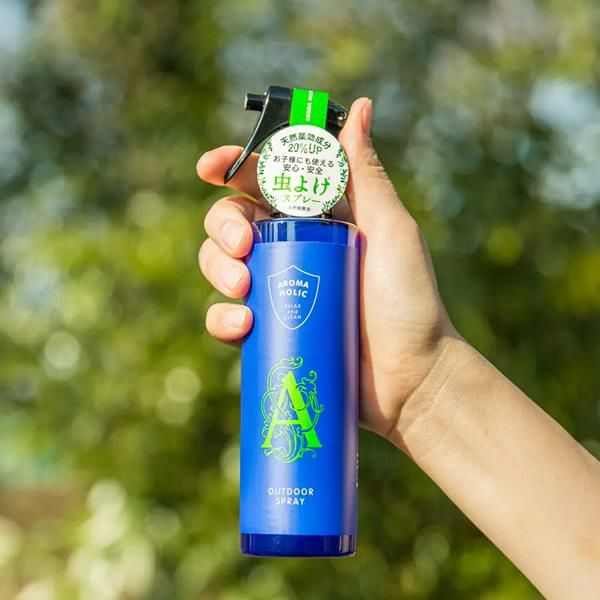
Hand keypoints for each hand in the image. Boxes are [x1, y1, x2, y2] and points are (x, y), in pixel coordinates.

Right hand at [197, 98, 458, 445]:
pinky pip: (226, 317)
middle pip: (233, 220)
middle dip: (223, 225)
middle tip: (241, 245)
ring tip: (242, 289)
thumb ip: (367, 174)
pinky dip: (221, 317)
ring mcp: (277, 290)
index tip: (212, 168)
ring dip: (216, 268)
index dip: (234, 167)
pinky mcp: (268, 330)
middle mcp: (291, 248)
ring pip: (220, 264)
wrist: (411, 379)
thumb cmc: (409, 302)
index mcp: (318, 217)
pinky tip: (241, 323)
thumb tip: (359, 107)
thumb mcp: (391, 231)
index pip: (266, 180)